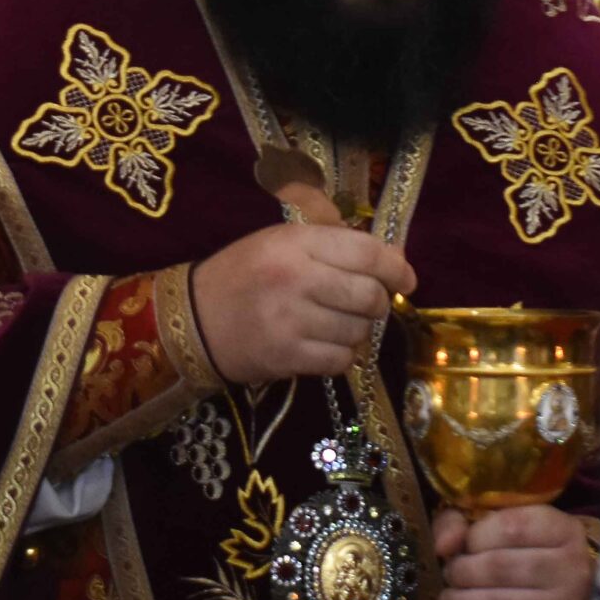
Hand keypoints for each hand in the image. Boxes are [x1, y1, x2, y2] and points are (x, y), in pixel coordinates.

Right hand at [189, 224, 413, 385]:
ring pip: (358, 330)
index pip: (366, 252)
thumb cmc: (243, 274)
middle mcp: (296, 278)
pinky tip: (325, 345)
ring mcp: (291, 321)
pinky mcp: (286, 357)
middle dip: (378, 302)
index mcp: (295, 242)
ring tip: (338, 323)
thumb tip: (391, 255)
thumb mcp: (279, 239)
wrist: (193, 320)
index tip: (406, 279)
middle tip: (367, 303)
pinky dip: (342, 355)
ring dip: (358, 330)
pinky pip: (340, 360)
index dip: (396, 267)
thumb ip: (331, 240)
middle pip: (368, 294)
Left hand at [433, 506, 593, 599]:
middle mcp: (570, 570)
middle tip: (451, 575)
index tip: (467, 546)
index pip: (510, 527)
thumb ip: (466, 522)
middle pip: (497, 567)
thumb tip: (442, 545)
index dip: (475, 537)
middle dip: (460, 571)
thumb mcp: (510, 526)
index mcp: (563, 531)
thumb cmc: (533, 556)